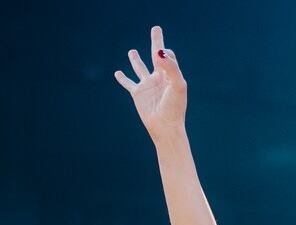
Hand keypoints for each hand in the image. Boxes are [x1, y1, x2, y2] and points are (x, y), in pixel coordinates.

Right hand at [114, 26, 186, 145]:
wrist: (165, 126)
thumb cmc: (174, 107)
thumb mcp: (177, 85)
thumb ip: (170, 67)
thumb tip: (159, 51)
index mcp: (171, 74)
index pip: (168, 56)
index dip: (165, 52)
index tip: (162, 56)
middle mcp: (159, 77)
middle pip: (156, 55)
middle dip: (156, 42)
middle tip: (156, 28)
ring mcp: (148, 85)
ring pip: (140, 68)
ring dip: (136, 59)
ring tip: (131, 51)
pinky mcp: (138, 93)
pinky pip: (128, 83)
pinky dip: (122, 78)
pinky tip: (117, 72)